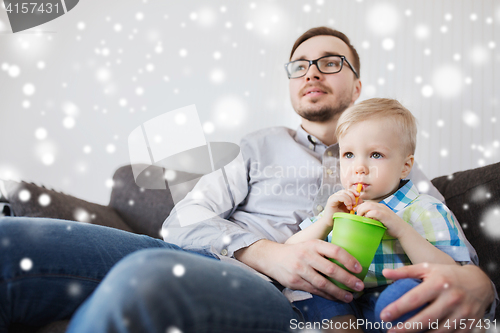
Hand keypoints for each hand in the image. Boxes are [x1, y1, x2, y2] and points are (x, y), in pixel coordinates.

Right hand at [235, 239, 364, 301]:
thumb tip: (350, 262)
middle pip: (331, 269)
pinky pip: (315, 290)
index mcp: (313, 244)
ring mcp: (300, 269)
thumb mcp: (310, 245)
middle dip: (347, 279)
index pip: (335, 250)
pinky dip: (327, 295)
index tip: (359, 269)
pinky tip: (336, 297)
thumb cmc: (297, 251)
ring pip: (323, 283)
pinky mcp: (295, 281)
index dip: (349, 260)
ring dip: (339, 292)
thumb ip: (326, 251)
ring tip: (350, 297)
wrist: (272, 258)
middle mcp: (307, 255)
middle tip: (359, 285)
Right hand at [323, 189, 362, 218]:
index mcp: (341, 197)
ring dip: (349, 199)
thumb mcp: (349, 210)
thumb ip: (354, 205)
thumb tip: (360, 200)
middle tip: (355, 204)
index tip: (358, 196)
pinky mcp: (331, 200)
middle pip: (346, 191)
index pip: (348, 190)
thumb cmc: (339, 217)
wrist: (330, 223)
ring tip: (351, 207)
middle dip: (353, 196)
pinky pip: (340, 196)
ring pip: (344, 193)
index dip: (354, 191)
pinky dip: (346, 200)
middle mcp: (337, 195)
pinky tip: (348, 206)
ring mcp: (333, 197)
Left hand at [355, 202, 407, 238]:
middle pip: (367, 203)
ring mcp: (384, 210)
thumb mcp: (380, 219)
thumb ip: (372, 217)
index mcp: (380, 206)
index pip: (367, 202)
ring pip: (369, 205)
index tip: (356, 212)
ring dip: (363, 211)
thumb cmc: (390, 226)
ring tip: (361, 217)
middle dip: (360, 208)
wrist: (402, 230)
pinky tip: (368, 220)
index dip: (360, 206)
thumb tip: (361, 217)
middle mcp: (381, 206)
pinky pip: (374, 212)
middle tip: (358, 216)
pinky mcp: (385, 216)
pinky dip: (369, 215)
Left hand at [380, 263, 494, 332]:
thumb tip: (384, 273)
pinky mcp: (469, 325)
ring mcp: (462, 314)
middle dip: (406, 328)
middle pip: (425, 319)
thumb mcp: (427, 268)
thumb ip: (405, 271)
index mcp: (439, 283)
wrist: (479, 283)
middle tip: (390, 332)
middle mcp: (451, 299)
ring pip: (438, 331)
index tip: (383, 315)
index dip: (398, 308)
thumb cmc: (446, 275)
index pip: (414, 298)